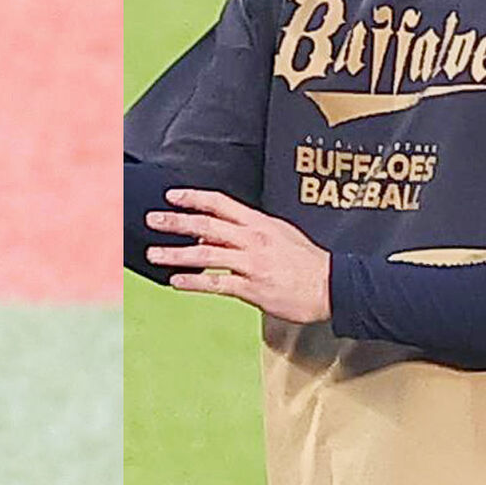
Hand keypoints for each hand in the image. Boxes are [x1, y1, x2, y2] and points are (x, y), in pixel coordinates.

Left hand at [145, 189, 330, 323]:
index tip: (171, 195)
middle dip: (176, 222)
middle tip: (152, 219)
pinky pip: (217, 284)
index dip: (194, 197)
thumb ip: (244, 230)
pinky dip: (195, 282)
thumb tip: (210, 232)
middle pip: (207, 225)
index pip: (220, 203)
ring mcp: (251, 264)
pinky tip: (176, 282)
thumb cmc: (305, 260)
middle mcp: (252, 239)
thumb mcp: (277, 233)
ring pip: (206, 254)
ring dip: (176, 254)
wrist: (333, 285)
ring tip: (154, 253)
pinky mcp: (253, 288)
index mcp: (258, 223)